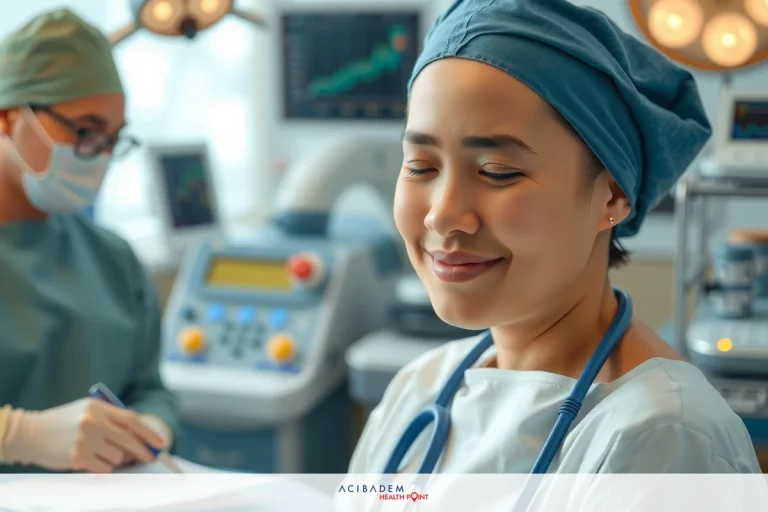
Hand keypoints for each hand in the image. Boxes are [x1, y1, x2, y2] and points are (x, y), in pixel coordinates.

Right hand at [2, 398, 164, 472]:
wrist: (31, 433)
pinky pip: (103, 467)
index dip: (148, 432)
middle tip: (152, 457)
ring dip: (116, 458)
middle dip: (143, 450)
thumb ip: (111, 418)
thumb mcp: (87, 410)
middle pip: (128, 438)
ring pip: (117, 456)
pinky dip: (104, 466)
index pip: (131, 420)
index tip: (159, 442)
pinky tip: (93, 460)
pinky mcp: (76, 456)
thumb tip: (140, 434)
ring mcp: (84, 439)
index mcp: (98, 407)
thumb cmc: (64, 422)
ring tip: (102, 453)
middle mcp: (93, 422)